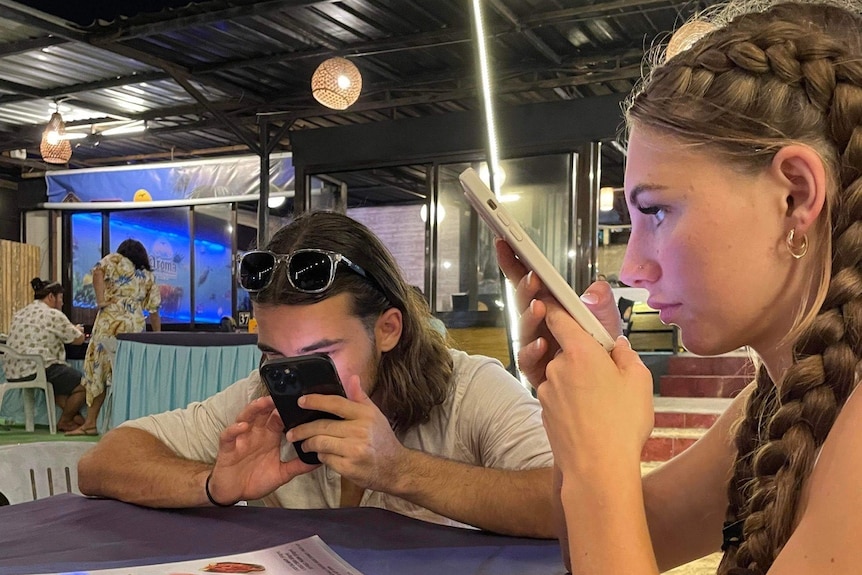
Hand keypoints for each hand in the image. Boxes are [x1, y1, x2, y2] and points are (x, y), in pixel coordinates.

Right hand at [208, 396, 316, 503]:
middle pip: (263, 413)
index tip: (300, 402)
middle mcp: (256, 434)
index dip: (288, 410)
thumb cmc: (256, 480)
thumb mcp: (281, 474)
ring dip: (254, 409)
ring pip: (246, 417)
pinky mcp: (227, 448)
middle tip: (283, 395)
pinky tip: (242, 426)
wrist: (233, 493)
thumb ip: (298, 466)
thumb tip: (320, 460)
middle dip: (272, 403)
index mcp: (270, 437)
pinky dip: (234, 429)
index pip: (280, 418)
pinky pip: (228, 435)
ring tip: (264, 402)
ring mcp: (241, 438)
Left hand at [287, 375, 407, 492]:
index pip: (336, 403)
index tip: (301, 401)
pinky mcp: (349, 467)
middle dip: (303, 429)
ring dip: (308, 444)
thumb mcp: (376, 416)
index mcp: (365, 415)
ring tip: (304, 444)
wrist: (395, 468)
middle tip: (292, 432)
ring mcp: (354, 450)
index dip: (316, 401)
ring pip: (320, 443)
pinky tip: (321, 455)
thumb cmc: (383, 440)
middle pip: (323, 426)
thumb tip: (353, 377)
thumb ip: (361, 397)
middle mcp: (360, 431)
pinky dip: (320, 456)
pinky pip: (325, 459)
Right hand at [494, 238, 622, 386]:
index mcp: (554, 310)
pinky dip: (533, 351)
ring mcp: (535, 347)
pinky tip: (542, 344)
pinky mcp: (536, 371)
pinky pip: (528, 360)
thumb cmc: (603, 358)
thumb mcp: (607, 327)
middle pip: (524, 302)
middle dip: (526, 287)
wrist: (604, 395)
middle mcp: (540, 326)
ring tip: (539, 306)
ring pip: (524, 328)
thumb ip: (601, 306)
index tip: (506, 244)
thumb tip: (595, 289)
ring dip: (530, 316)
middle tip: (533, 277)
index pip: (532, 283)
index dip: (517, 263)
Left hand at [538, 300, 653, 471]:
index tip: (556, 301)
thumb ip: (626, 356)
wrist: (598, 468)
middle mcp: (557, 366)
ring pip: (562, 374)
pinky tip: (591, 417)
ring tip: (603, 403)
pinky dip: (571, 401)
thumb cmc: (622, 424)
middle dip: (581, 356)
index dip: (556, 307)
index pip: (557, 317)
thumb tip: (618, 346)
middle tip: (606, 374)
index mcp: (580, 351)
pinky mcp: (544, 410)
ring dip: (577, 381)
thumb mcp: (639, 382)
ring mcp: (547, 389)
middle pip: (564, 348)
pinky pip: (558, 395)